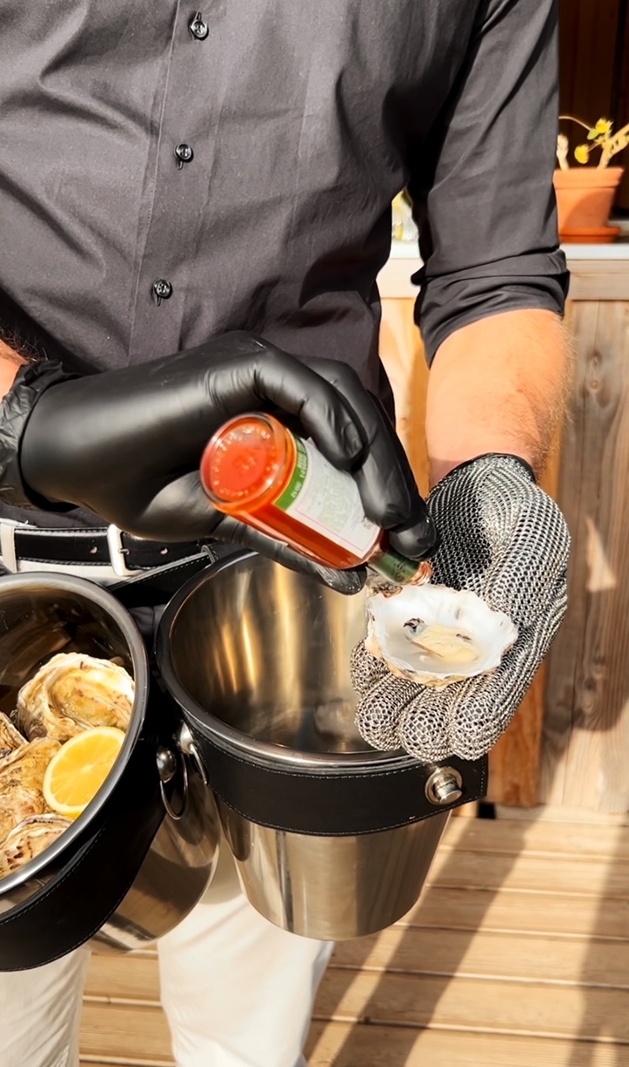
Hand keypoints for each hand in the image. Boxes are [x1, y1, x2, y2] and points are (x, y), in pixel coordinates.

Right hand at [17, 333, 436, 591]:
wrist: (78, 463)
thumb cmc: (142, 485)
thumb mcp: (229, 525)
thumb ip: (285, 539)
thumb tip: (349, 575)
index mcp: (278, 424)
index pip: (352, 448)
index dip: (386, 489)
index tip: (409, 541)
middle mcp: (276, 393)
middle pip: (357, 424)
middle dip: (392, 480)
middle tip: (411, 536)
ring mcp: (258, 374)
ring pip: (340, 399)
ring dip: (372, 456)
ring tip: (389, 514)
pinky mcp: (236, 366)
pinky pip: (298, 384)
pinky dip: (330, 417)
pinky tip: (349, 458)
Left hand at [350, 455, 569, 758]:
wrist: (474, 484)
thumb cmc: (512, 513)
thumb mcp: (530, 539)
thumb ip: (521, 582)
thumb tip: (511, 620)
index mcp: (513, 645)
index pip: (493, 707)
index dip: (470, 723)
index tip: (448, 728)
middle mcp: (472, 652)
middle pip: (442, 712)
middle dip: (417, 724)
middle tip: (396, 721)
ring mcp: (436, 638)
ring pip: (407, 692)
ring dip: (388, 703)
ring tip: (375, 706)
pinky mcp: (404, 620)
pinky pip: (383, 655)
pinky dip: (373, 664)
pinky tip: (368, 663)